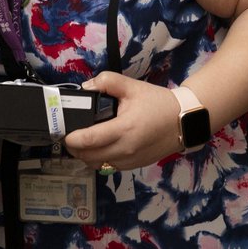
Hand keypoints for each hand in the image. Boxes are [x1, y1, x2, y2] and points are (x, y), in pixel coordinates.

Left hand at [61, 72, 182, 170]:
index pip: (90, 140)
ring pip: (97, 165)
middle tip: (69, 136)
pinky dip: (98, 160)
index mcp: (124, 129)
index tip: (63, 133)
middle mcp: (126, 150)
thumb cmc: (158, 103)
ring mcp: (130, 161)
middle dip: (74, 148)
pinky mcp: (134, 166)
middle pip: (89, 157)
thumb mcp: (133, 86)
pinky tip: (97, 148)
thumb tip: (87, 87)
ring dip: (85, 156)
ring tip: (80, 143)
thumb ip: (108, 81)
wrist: (184, 121)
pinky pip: (109, 167)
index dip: (72, 139)